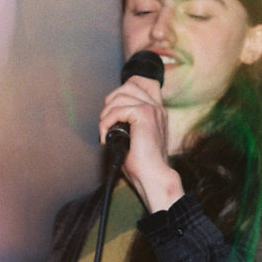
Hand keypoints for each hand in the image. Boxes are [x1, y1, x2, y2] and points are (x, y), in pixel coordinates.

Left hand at [100, 75, 183, 210]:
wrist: (153, 176)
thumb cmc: (142, 164)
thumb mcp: (133, 138)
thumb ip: (126, 123)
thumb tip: (108, 116)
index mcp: (156, 112)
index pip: (140, 85)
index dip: (123, 90)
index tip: (112, 109)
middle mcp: (156, 107)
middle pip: (128, 86)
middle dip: (111, 101)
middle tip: (105, 122)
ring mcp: (152, 109)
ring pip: (120, 97)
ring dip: (106, 114)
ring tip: (105, 132)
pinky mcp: (144, 114)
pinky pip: (117, 110)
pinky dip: (106, 123)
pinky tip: (106, 137)